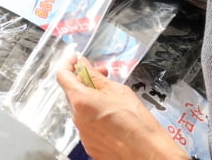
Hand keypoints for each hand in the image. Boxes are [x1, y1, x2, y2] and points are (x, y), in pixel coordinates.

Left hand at [56, 56, 182, 159]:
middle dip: (84, 81)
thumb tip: (85, 66)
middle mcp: (77, 118)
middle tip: (101, 75)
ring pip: (80, 109)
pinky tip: (112, 116)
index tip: (76, 61)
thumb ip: (96, 77)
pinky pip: (87, 125)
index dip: (69, 65)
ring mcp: (82, 134)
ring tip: (111, 98)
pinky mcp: (90, 145)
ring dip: (90, 100)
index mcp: (81, 101)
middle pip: (72, 93)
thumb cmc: (137, 124)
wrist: (148, 153)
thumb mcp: (118, 91)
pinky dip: (95, 117)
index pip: (63, 76)